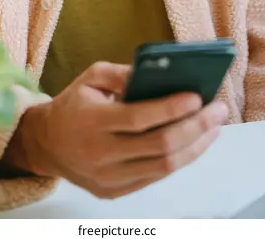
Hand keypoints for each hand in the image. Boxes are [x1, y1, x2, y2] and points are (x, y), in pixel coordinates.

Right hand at [8, 61, 227, 198]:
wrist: (46, 144)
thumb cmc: (74, 105)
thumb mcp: (90, 77)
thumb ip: (121, 73)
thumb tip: (159, 73)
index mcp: (92, 121)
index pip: (139, 117)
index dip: (171, 108)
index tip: (197, 96)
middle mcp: (101, 154)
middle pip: (159, 145)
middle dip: (196, 127)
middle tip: (218, 111)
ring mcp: (109, 177)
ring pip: (163, 167)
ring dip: (196, 147)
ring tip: (215, 127)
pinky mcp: (115, 192)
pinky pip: (155, 177)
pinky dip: (180, 160)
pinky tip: (195, 143)